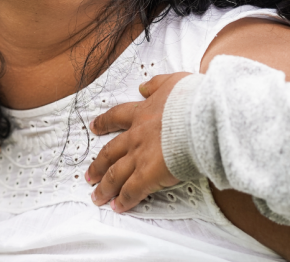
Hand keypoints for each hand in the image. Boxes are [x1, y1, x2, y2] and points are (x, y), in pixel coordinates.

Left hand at [85, 72, 190, 211]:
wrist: (200, 117)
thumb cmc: (191, 99)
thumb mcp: (172, 82)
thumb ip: (156, 84)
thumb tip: (143, 86)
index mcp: (142, 113)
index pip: (117, 117)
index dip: (104, 123)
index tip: (95, 127)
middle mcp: (136, 136)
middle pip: (110, 152)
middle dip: (98, 164)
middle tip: (89, 174)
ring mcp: (140, 156)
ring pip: (115, 174)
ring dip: (105, 187)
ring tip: (97, 196)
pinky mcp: (148, 175)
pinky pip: (131, 191)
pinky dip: (124, 200)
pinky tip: (118, 207)